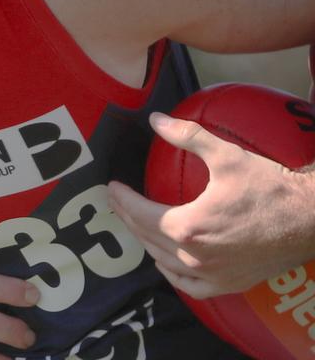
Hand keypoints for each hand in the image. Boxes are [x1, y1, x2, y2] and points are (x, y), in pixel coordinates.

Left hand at [108, 111, 314, 298]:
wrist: (311, 220)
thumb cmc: (269, 187)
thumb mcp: (225, 155)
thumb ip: (186, 135)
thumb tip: (155, 120)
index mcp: (188, 226)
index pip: (139, 214)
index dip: (121, 199)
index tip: (112, 187)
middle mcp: (195, 257)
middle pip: (147, 237)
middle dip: (127, 216)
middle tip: (117, 200)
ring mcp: (212, 275)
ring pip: (163, 261)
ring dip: (145, 241)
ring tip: (136, 222)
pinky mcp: (229, 284)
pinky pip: (189, 287)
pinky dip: (171, 273)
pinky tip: (164, 261)